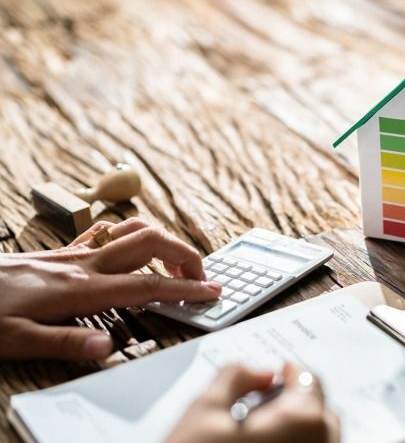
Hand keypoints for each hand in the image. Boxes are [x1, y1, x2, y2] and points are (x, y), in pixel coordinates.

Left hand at [0, 217, 220, 360]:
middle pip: (152, 243)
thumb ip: (64, 343)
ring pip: (133, 229)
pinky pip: (107, 231)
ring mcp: (75, 253)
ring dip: (163, 241)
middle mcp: (84, 264)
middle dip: (185, 256)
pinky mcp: (62, 252)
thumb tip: (108, 349)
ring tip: (174, 264)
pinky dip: (131, 234)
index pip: (148, 284)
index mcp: (81, 289)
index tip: (212, 292)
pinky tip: (131, 250)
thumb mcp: (14, 341)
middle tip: (200, 278)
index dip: (186, 288)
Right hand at [167, 363, 339, 442]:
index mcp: (303, 421)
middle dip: (297, 404)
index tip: (277, 375)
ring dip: (298, 433)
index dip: (289, 373)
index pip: (310, 380)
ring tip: (260, 437)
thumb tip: (258, 373)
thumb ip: (235, 377)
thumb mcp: (202, 412)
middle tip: (264, 407)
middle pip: (321, 414)